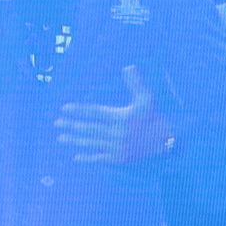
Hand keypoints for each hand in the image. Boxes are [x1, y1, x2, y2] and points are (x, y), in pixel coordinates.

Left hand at [57, 64, 171, 167]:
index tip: (64, 108)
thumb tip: (128, 67)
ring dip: (75, 140)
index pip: (95, 112)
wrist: (168, 142)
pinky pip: (100, 158)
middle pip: (90, 128)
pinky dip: (88, 158)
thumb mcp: (147, 99)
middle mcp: (118, 133)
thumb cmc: (155, 118)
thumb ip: (136, 83)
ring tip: (61, 137)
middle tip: (56, 123)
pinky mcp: (120, 159)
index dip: (79, 110)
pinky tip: (76, 157)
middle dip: (71, 125)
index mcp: (122, 117)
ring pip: (92, 143)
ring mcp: (118, 147)